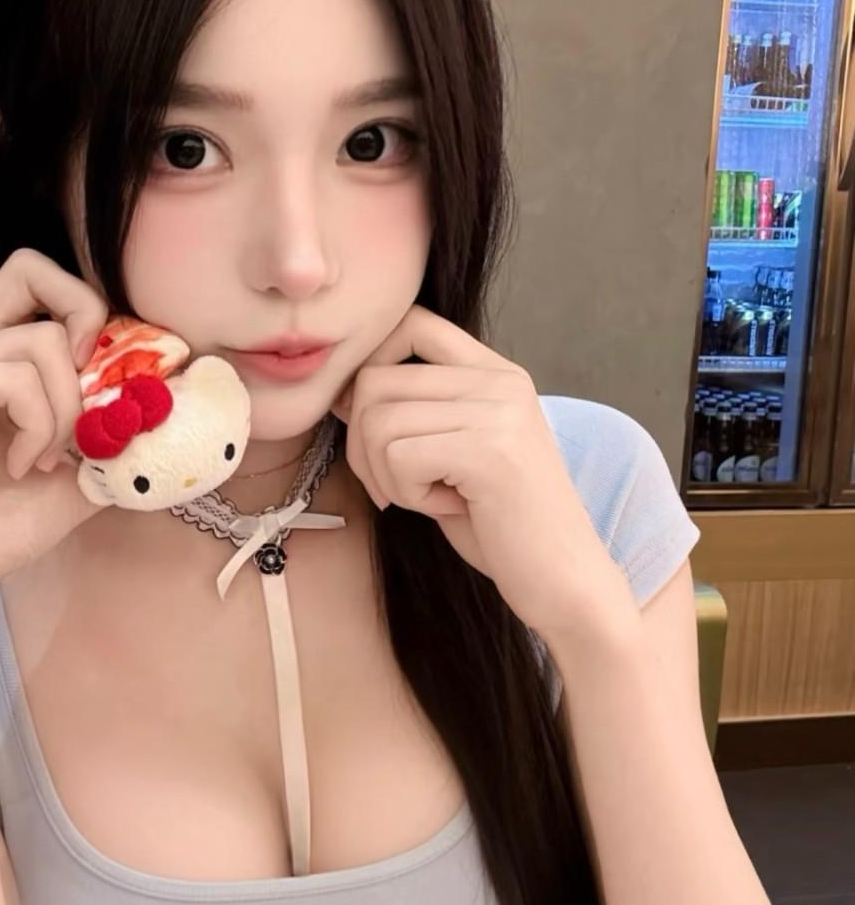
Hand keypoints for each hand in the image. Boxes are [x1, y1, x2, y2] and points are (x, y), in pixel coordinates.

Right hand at [0, 248, 113, 620]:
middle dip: (86, 329)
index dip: (87, 311)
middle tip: (88, 404)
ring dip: (66, 411)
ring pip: (40, 340)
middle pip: (31, 269)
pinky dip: (36, 426)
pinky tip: (20, 467)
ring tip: (45, 462)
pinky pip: (12, 379)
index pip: (38, 280)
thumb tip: (167, 402)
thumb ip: (115, 433)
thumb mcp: (82, 477)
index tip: (105, 384)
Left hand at [330, 304, 635, 645]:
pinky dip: (405, 493)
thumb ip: (413, 415)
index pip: (411, 323)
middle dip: (362, 443)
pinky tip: (447, 508)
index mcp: (495, 373)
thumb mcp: (453, 455)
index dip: (368, 365)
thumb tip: (341, 394)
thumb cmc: (502, 526)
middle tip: (394, 486)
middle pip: (375, 379)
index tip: (366, 421)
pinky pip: (398, 456)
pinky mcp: (489, 450)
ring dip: (385, 474)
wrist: (564, 581)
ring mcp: (498, 411)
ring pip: (378, 421)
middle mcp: (500, 380)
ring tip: (428, 497)